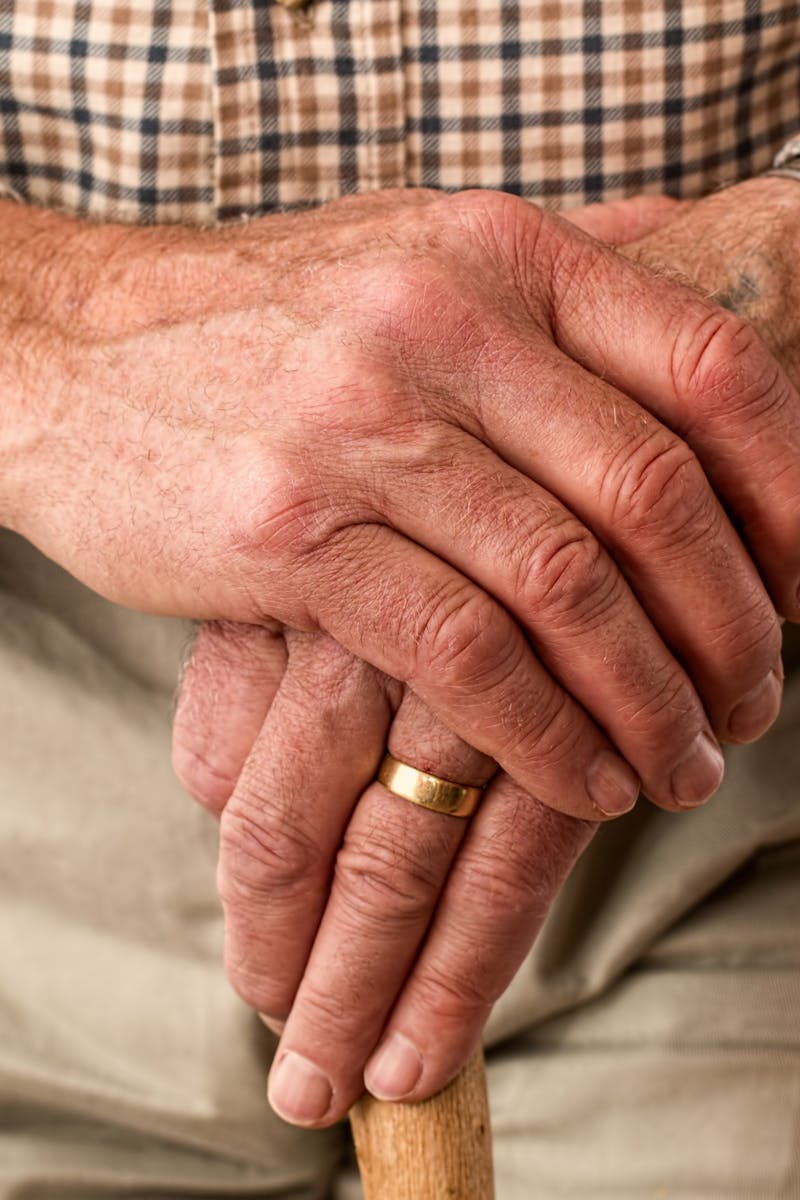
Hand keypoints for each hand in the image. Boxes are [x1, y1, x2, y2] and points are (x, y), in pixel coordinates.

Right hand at [171, 181, 799, 1125]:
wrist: (71, 353)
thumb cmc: (258, 324)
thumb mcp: (408, 254)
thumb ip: (543, 278)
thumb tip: (683, 276)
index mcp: (497, 252)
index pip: (708, 365)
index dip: (790, 489)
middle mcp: (442, 323)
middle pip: (651, 493)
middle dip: (731, 623)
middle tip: (755, 703)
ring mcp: (362, 426)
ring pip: (565, 586)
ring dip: (648, 699)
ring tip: (683, 764)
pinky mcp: (292, 534)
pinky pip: (460, 652)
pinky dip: (544, 734)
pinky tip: (582, 780)